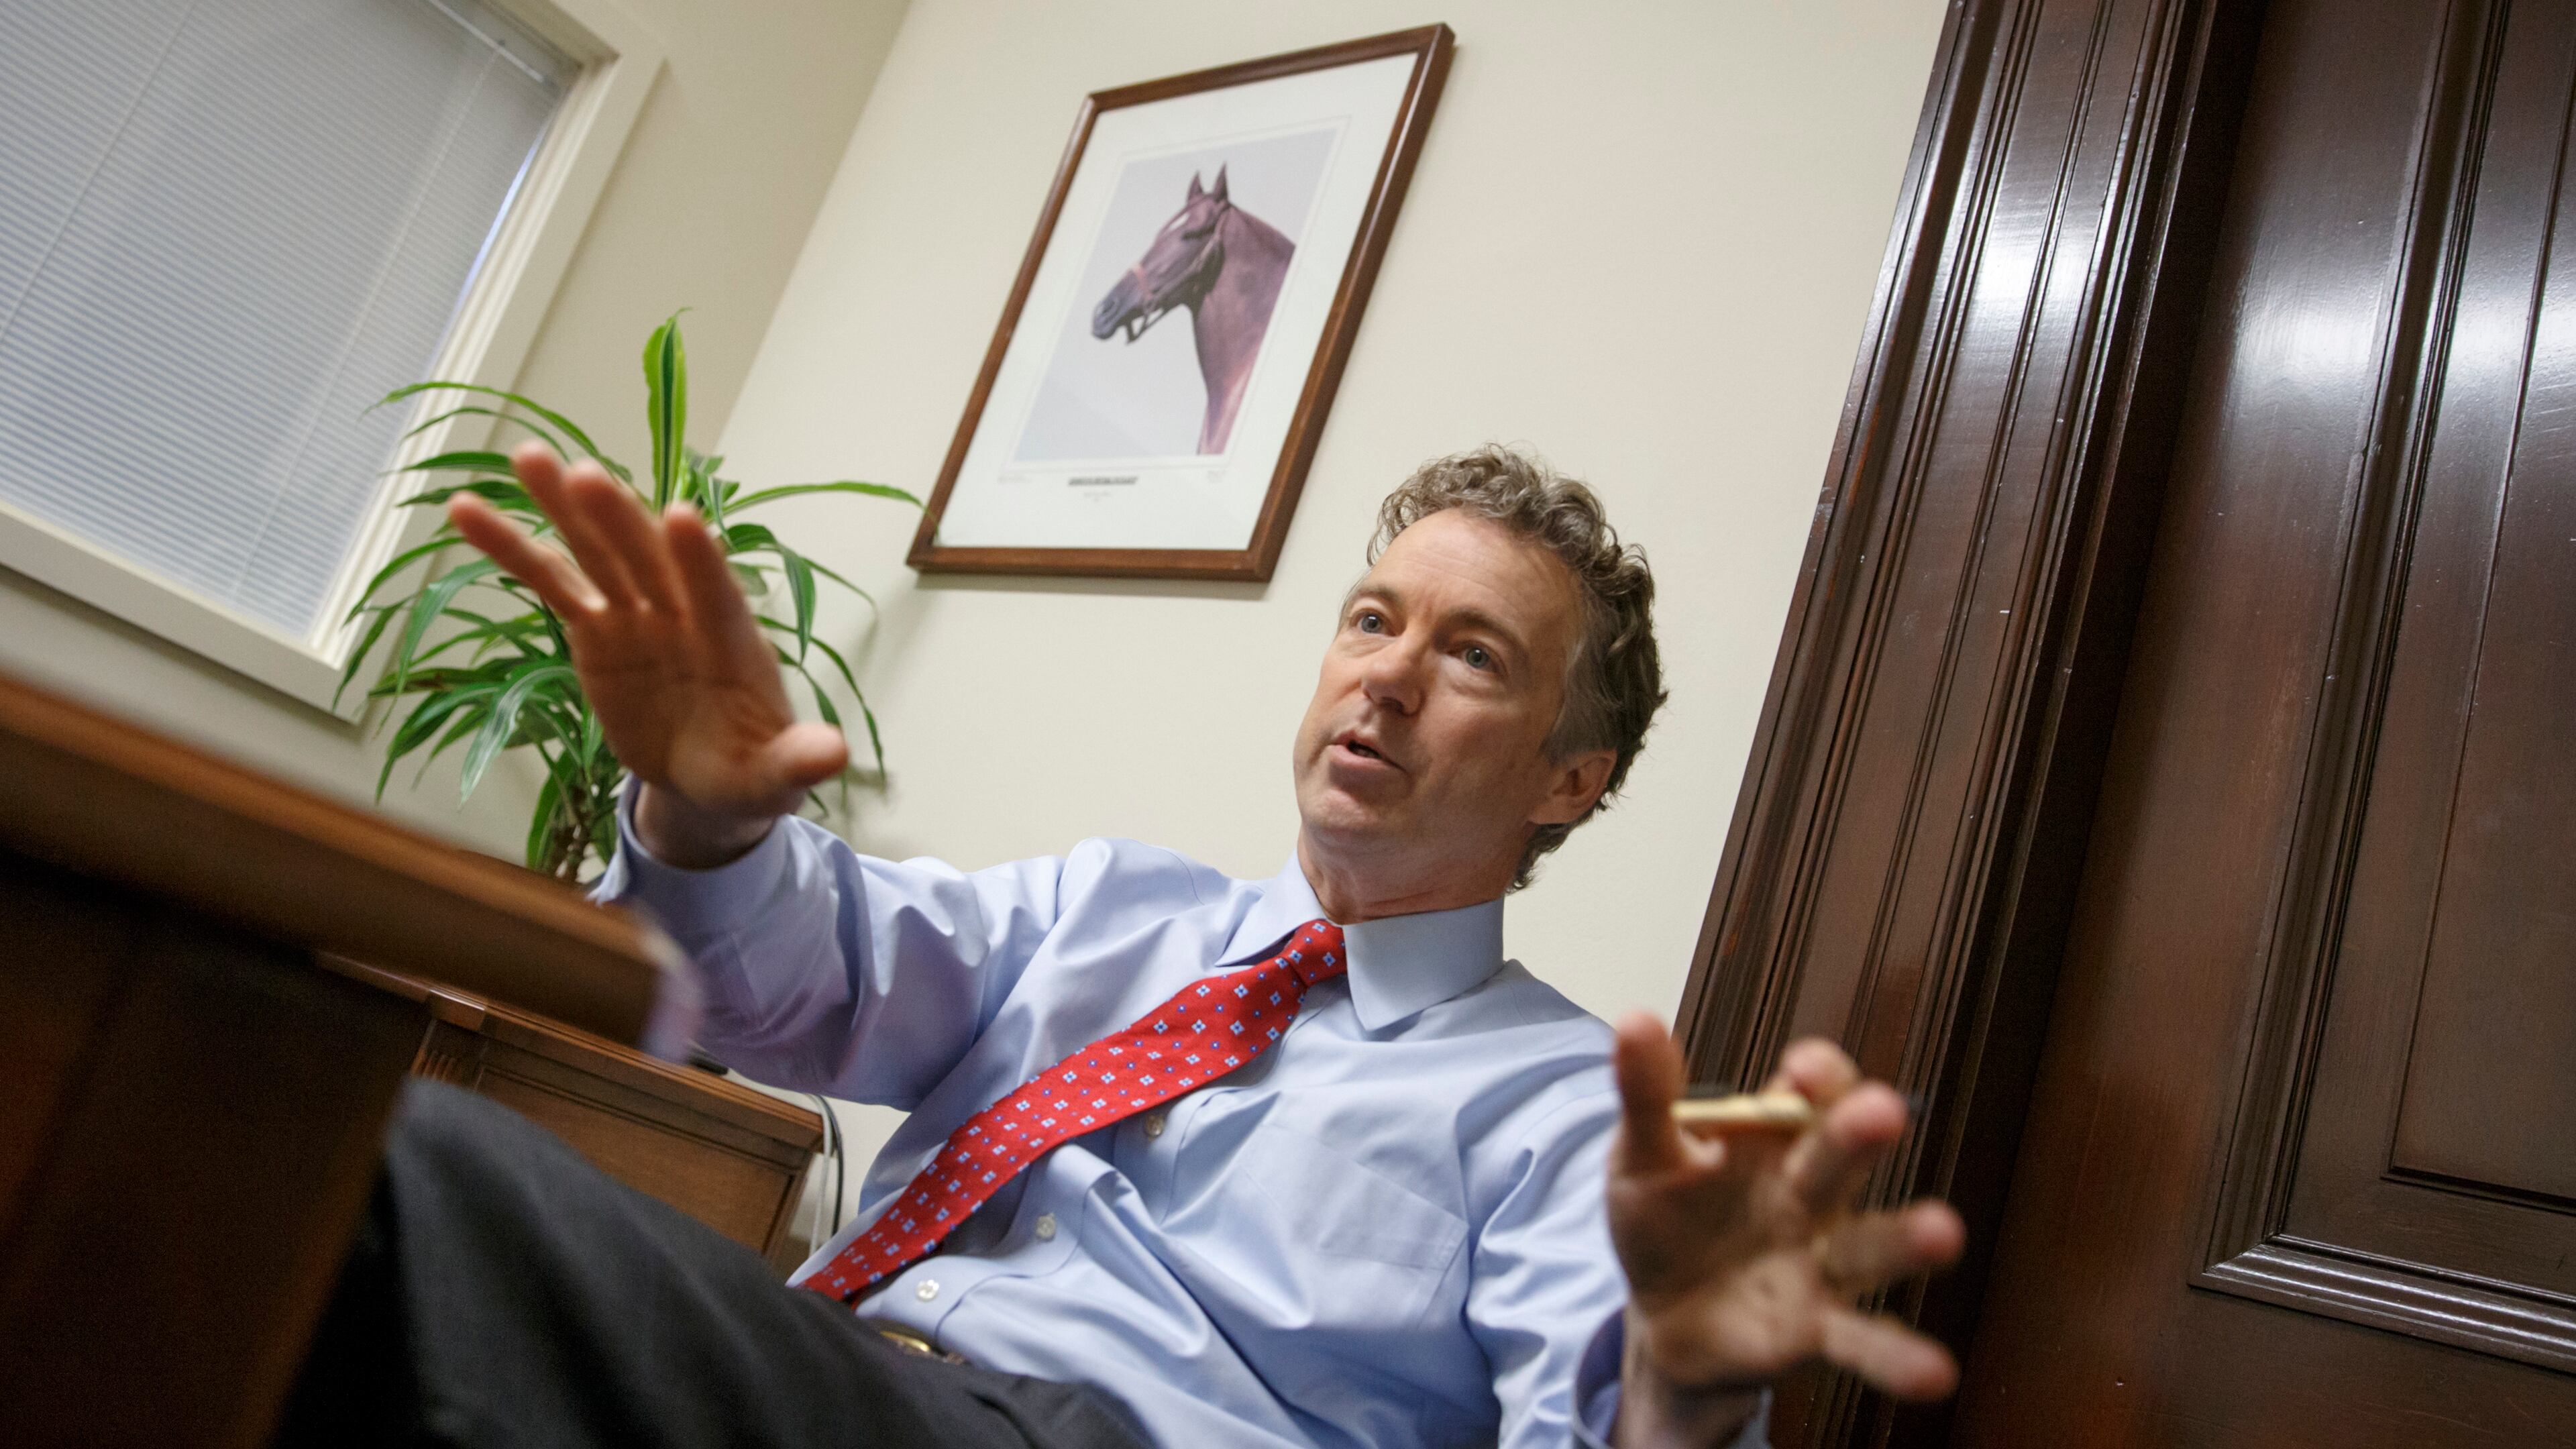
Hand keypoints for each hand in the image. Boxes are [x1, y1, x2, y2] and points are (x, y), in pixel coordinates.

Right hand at [448, 442, 847, 865]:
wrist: (711, 775)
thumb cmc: (750, 770)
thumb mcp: (775, 777)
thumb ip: (797, 762)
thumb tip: (832, 756)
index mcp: (734, 641)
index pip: (718, 595)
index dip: (701, 560)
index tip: (681, 517)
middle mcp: (684, 612)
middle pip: (650, 560)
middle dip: (621, 520)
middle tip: (586, 475)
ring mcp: (636, 612)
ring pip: (597, 552)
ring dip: (562, 508)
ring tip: (525, 457)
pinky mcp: (594, 625)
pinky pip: (550, 581)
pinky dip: (509, 548)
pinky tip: (465, 511)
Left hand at [1605, 1017, 1963, 1443]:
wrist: (1661, 1316)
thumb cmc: (1666, 1218)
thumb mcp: (1643, 1156)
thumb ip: (1647, 1096)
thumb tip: (1634, 1020)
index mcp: (1770, 1138)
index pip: (1807, 1093)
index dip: (1815, 1076)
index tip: (1803, 1071)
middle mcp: (1810, 1192)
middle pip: (1839, 1156)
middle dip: (1857, 1134)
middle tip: (1883, 1112)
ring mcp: (1821, 1260)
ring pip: (1871, 1244)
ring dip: (1908, 1237)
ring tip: (1945, 1233)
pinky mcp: (1817, 1326)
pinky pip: (1861, 1340)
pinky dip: (1896, 1356)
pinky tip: (1936, 1371)